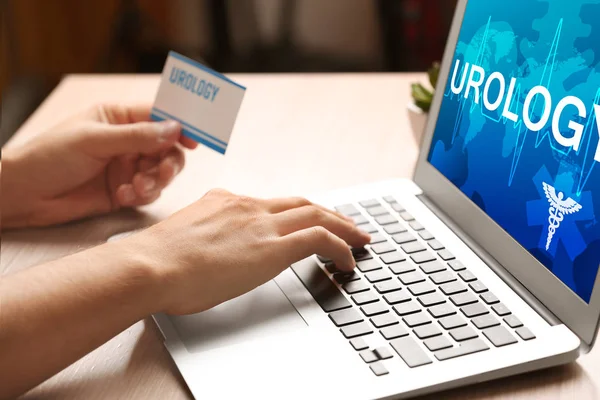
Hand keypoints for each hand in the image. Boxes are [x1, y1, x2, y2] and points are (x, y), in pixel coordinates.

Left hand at [2, 103, 197, 227]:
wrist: (23, 195)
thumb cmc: (49, 157)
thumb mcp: (93, 140)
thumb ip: (137, 136)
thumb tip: (175, 128)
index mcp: (117, 118)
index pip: (158, 116)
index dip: (180, 126)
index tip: (195, 140)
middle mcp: (126, 142)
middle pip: (167, 148)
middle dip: (168, 161)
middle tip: (161, 173)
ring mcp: (126, 167)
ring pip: (160, 171)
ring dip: (155, 181)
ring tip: (137, 188)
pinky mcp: (123, 191)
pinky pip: (148, 192)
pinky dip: (141, 195)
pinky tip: (122, 196)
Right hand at [120, 189, 370, 314]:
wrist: (150, 265)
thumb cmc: (157, 261)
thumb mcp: (184, 238)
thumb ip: (203, 236)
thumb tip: (207, 248)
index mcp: (225, 202)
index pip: (271, 204)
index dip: (295, 213)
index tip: (306, 221)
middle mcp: (247, 207)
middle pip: (302, 203)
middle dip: (329, 213)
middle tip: (348, 224)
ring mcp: (262, 224)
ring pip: (317, 215)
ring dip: (343, 226)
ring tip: (360, 239)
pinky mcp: (272, 247)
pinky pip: (318, 239)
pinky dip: (340, 246)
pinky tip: (348, 259)